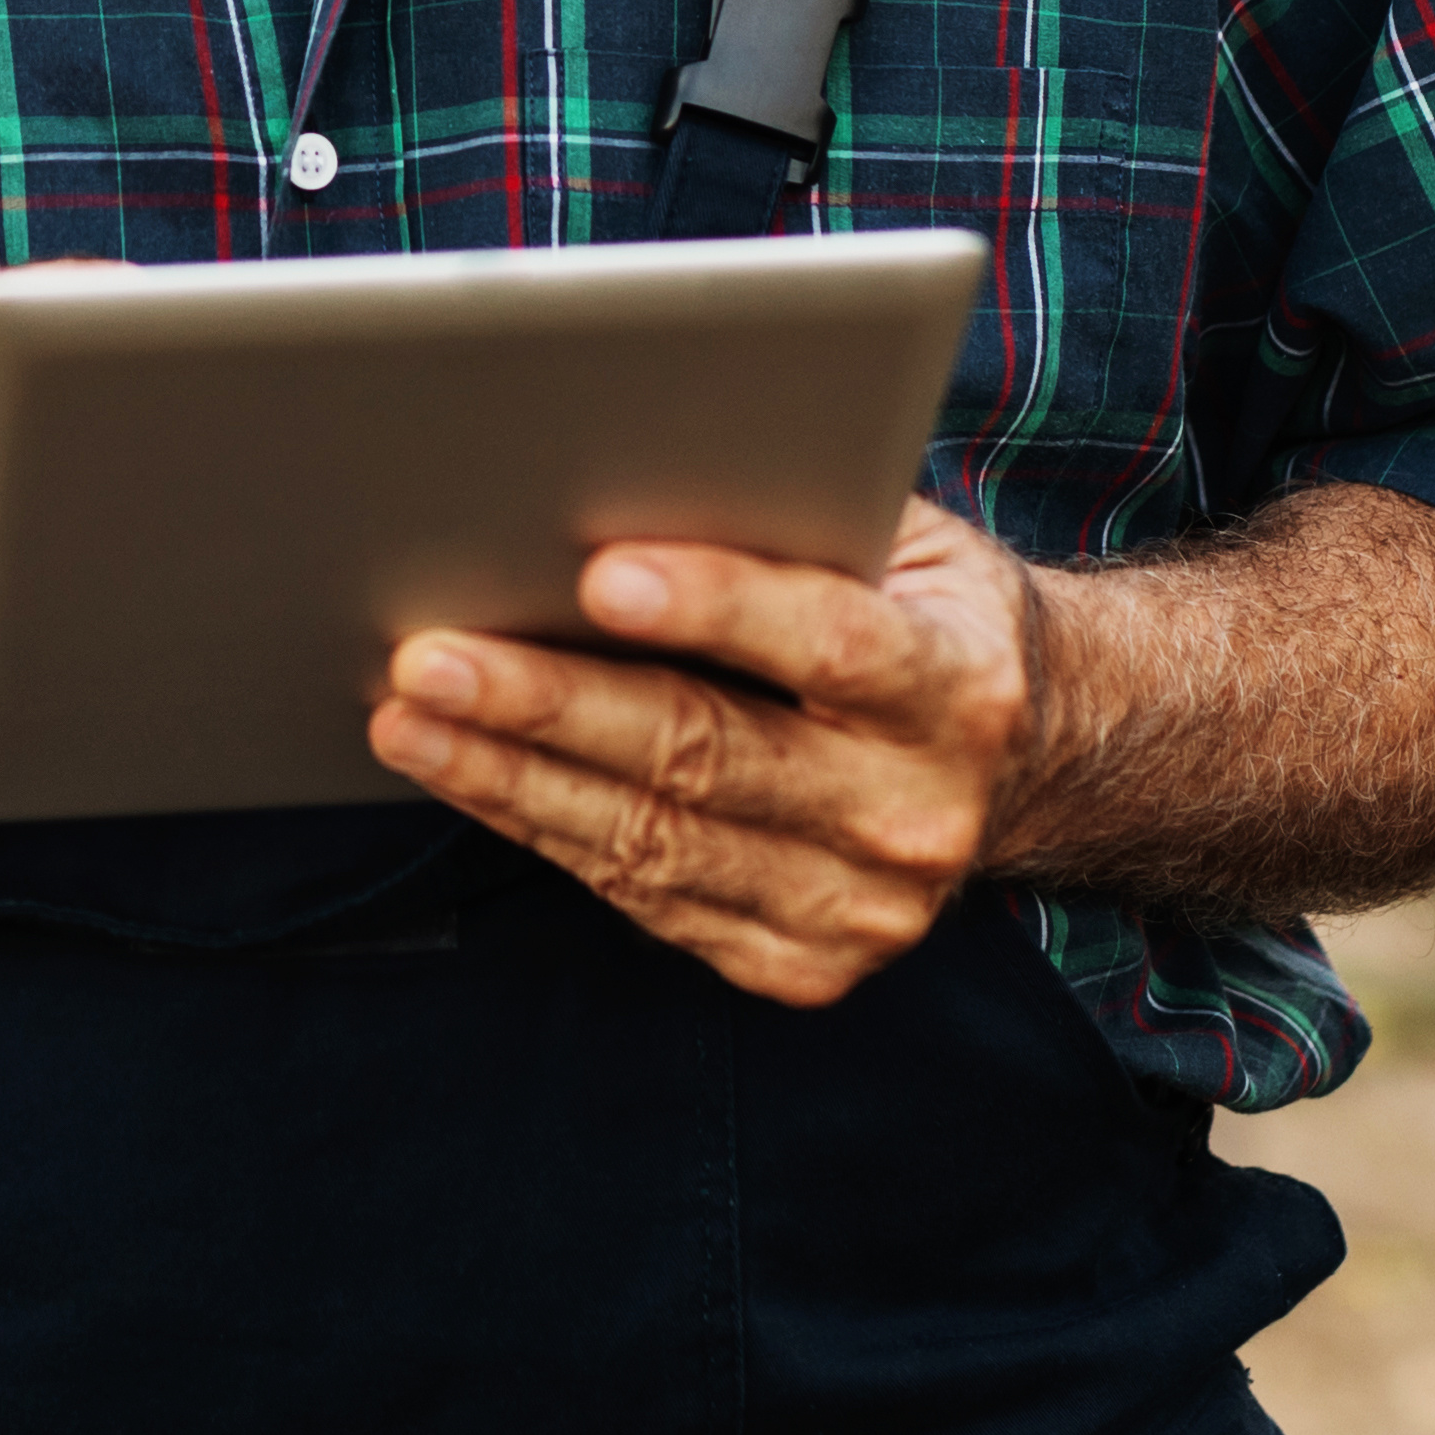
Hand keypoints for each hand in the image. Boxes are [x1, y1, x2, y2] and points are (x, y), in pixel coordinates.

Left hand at [366, 499, 1048, 1005]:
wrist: (1024, 762)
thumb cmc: (920, 611)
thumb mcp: (903, 539)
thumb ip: (799, 514)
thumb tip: (627, 470)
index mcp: (962, 688)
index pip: (831, 643)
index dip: (717, 605)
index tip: (598, 572)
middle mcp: (918, 813)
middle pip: (710, 755)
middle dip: (552, 703)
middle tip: (432, 655)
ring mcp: (861, 907)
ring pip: (656, 841)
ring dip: (513, 779)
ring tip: (411, 718)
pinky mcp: (803, 964)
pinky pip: (647, 896)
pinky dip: (547, 833)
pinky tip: (474, 779)